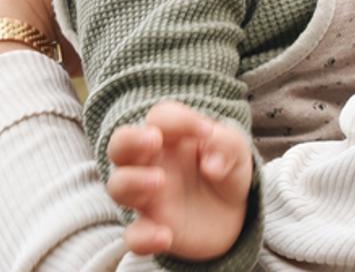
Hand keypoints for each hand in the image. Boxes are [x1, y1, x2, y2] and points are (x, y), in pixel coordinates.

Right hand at [106, 101, 254, 260]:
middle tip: (154, 141)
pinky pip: (134, 236)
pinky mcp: (151, 228)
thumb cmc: (225, 168)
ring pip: (117, 186)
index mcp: (170, 136)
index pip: (160, 117)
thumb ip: (227, 145)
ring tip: (159, 181)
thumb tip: (211, 165)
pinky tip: (165, 236)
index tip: (206, 132)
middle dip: (130, 140)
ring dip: (132, 181)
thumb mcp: (236, 150)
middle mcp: (150, 162)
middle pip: (120, 144)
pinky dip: (143, 237)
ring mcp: (148, 197)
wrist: (233, 213)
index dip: (179, 120)